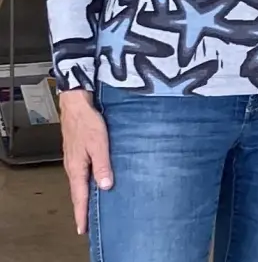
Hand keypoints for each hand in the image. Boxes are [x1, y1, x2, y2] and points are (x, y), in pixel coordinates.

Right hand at [59, 90, 112, 235]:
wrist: (76, 105)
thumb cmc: (88, 123)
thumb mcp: (99, 144)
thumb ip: (103, 165)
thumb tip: (106, 186)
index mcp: (77, 168)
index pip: (80, 197)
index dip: (82, 214)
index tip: (83, 230)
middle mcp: (73, 167)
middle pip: (78, 193)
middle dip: (82, 209)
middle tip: (86, 225)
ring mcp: (74, 160)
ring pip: (79, 184)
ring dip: (85, 197)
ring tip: (91, 209)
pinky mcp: (78, 154)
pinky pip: (81, 174)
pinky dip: (86, 184)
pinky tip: (94, 184)